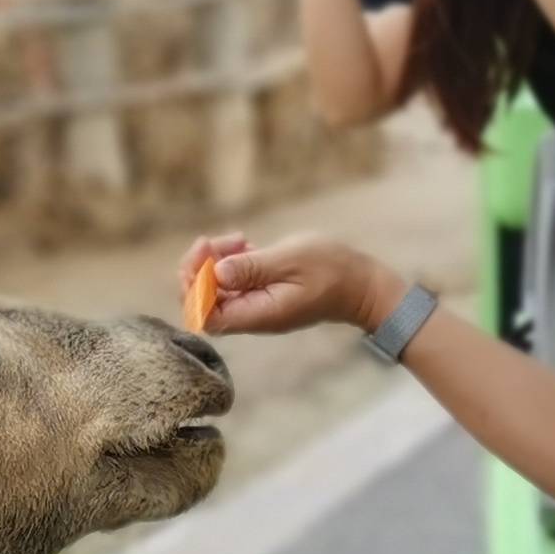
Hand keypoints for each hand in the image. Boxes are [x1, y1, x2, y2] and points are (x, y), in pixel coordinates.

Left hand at [180, 230, 392, 338]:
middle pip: (202, 302)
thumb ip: (252, 268)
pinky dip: (230, 261)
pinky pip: (232, 281)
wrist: (362, 284)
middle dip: (198, 269)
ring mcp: (256, 305)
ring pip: (215, 288)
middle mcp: (252, 314)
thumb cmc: (333, 270)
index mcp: (257, 313)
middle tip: (212, 243)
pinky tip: (245, 243)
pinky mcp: (261, 293)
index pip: (204, 315)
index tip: (205, 256)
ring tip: (238, 238)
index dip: (192, 287)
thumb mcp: (291, 261)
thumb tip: (216, 273)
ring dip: (214, 261)